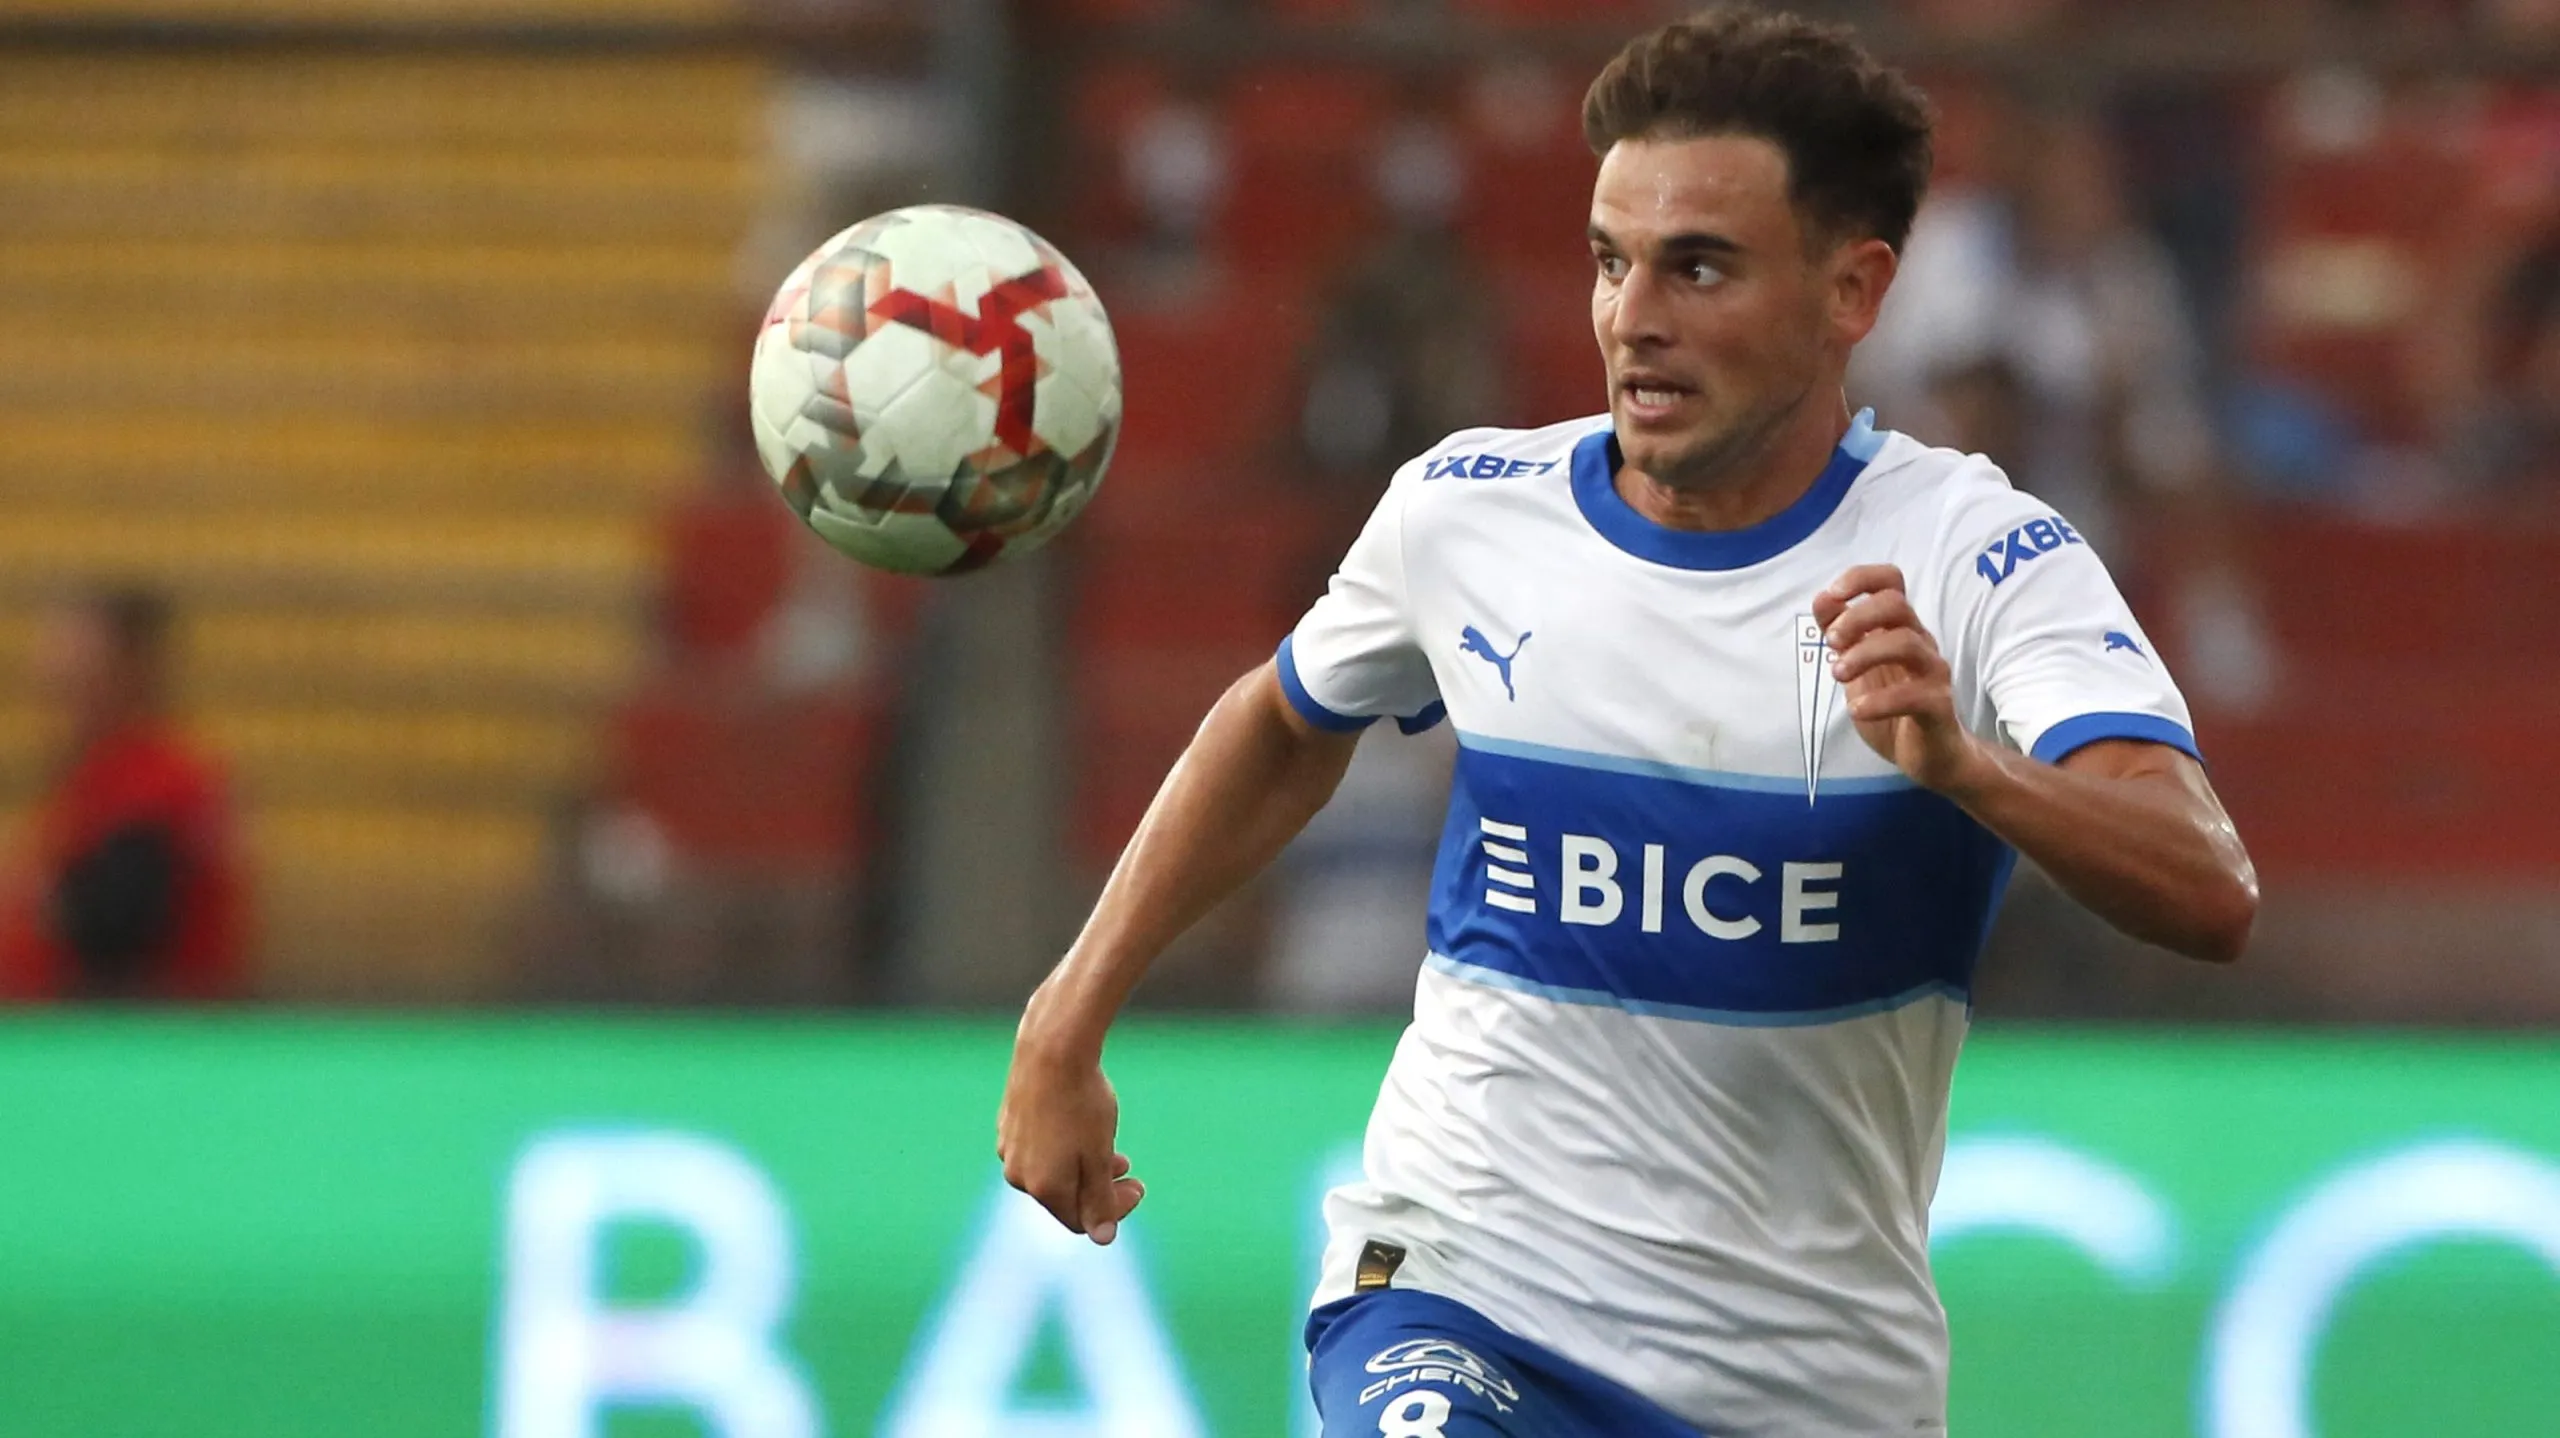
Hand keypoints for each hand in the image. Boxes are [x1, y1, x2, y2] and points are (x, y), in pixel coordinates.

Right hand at [997, 983, 1144, 1244]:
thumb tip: (1102, 1239)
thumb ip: (1100, 1199)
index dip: (1114, 1210)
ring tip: (1109, 1145)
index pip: (1081, 1221)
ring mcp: (1008, 1150)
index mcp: (1043, 1188)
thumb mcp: (1099, 1155)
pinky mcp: (1007, 1125)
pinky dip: (1062, 1148)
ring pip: (1051, 1173)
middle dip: (1100, 1188)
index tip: (1138, 1186)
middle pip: (1065, 1198)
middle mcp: (1018, 1176)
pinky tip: (1078, 1124)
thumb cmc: (1082, 1102)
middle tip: (1128, 1168)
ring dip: (1083, 1167)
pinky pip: (1038, 1150)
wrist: (1052, 1049)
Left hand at [1813, 564, 1983, 793]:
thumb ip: (1840, 634)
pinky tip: (1857, 710)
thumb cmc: (1891, 704)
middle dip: (1857, 618)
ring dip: (1864, 654)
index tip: (1832, 595)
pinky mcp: (1938, 705)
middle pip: (1897, 604)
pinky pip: (1914, 694)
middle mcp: (1919, 641)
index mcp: (1898, 627)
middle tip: (1831, 643)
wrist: (1926, 754)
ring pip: (1906, 643)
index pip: (1891, 581)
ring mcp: (1932, 672)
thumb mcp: (1855, 667)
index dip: (1861, 578)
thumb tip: (1822, 598)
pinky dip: (1879, 701)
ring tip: (1837, 674)